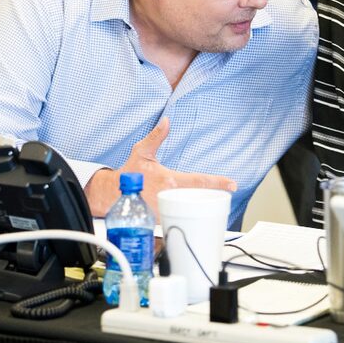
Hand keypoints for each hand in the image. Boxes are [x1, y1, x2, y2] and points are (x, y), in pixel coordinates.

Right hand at [84, 118, 237, 218]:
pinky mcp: (158, 221)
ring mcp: (163, 211)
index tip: (233, 184)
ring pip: (187, 212)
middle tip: (221, 197)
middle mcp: (167, 196)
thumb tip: (167, 121)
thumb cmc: (128, 173)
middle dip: (210, 199)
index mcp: (168, 180)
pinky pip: (175, 220)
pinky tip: (187, 215)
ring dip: (197, 210)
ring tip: (204, 207)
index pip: (199, 181)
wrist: (110, 194)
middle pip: (197, 199)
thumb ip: (157, 136)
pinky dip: (183, 217)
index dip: (217, 182)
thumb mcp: (142, 151)